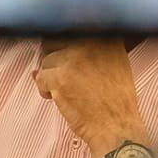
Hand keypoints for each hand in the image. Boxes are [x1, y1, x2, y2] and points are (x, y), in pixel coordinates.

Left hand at [34, 39, 147, 157]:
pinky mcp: (61, 77)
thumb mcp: (113, 64)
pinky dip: (45, 90)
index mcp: (105, 38)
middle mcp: (91, 44)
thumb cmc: (115, 101)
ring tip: (67, 91)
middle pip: (53, 42)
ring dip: (50, 77)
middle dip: (52, 60)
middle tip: (64, 78)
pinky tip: (60, 99)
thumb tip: (50, 43)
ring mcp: (75, 59)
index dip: (62, 46)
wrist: (117, 127)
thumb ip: (86, 51)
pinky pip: (40, 78)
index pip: (70, 30)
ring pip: (45, 61)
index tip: (66, 61)